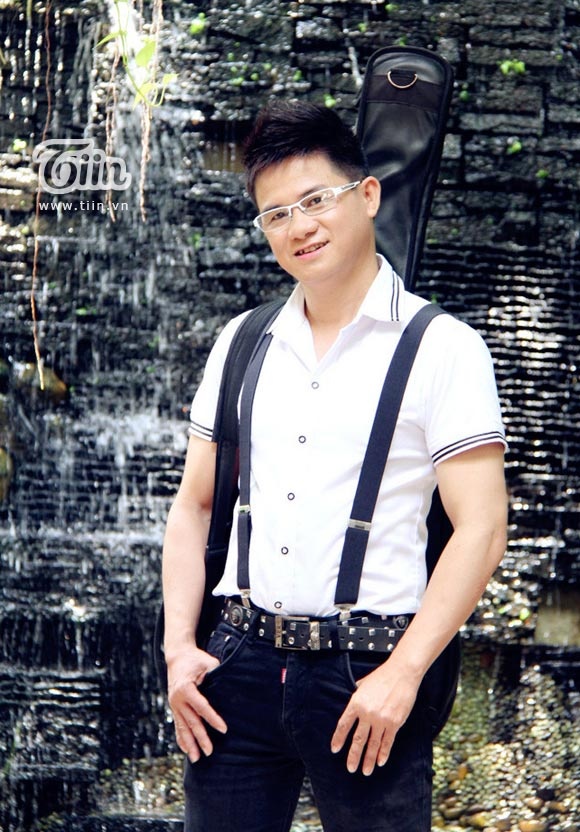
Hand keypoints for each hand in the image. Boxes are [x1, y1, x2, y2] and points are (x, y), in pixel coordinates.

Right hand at [166, 645, 227, 762]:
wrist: (177, 656)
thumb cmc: (196, 659)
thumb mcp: (208, 663)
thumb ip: (216, 676)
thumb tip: (230, 689)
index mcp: (186, 688)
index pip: (201, 707)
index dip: (213, 718)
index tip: (224, 729)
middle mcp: (177, 699)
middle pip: (191, 721)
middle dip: (201, 738)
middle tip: (210, 752)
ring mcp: (174, 705)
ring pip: (183, 728)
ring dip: (189, 744)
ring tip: (196, 759)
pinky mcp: (174, 708)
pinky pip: (178, 726)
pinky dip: (181, 738)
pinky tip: (186, 750)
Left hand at [330, 660, 419, 775]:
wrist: (401, 673)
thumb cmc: (382, 676)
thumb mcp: (363, 683)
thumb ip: (356, 695)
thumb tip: (351, 702)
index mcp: (356, 702)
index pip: (344, 725)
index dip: (339, 738)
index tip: (335, 750)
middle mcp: (367, 713)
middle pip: (358, 739)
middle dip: (353, 756)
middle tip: (350, 768)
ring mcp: (381, 719)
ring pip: (373, 744)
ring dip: (369, 759)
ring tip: (366, 771)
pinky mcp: (394, 723)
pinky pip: (387, 742)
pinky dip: (383, 753)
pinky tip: (380, 762)